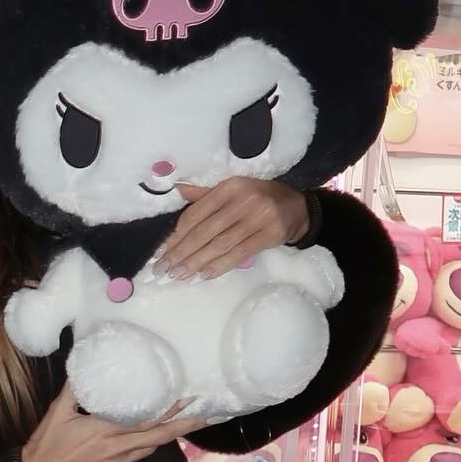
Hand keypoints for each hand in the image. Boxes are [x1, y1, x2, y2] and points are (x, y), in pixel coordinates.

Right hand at [20, 383, 202, 461]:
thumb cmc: (46, 445)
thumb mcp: (57, 412)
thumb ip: (74, 388)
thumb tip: (84, 363)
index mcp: (104, 431)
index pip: (145, 421)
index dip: (170, 412)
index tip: (189, 400)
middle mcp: (116, 450)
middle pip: (158, 438)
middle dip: (184, 427)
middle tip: (206, 416)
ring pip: (147, 449)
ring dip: (165, 436)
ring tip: (182, 422)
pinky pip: (131, 459)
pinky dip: (139, 447)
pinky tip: (139, 439)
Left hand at [159, 179, 308, 279]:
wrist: (298, 207)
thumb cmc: (259, 198)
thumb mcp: (234, 189)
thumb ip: (205, 194)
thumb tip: (177, 190)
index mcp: (230, 187)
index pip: (197, 213)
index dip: (177, 234)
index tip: (162, 250)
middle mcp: (243, 200)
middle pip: (205, 231)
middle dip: (181, 252)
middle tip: (163, 269)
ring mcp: (258, 218)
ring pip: (220, 244)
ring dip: (196, 262)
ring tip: (178, 274)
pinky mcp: (269, 235)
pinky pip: (239, 253)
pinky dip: (220, 265)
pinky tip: (204, 274)